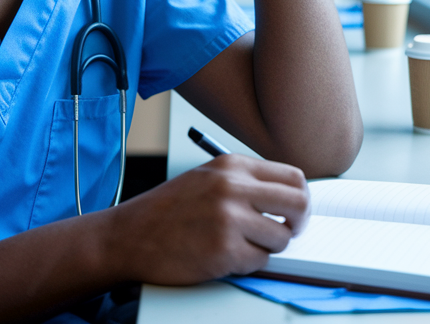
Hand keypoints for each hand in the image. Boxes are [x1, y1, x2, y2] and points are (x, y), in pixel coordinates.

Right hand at [105, 153, 309, 285]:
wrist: (128, 237)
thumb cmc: (167, 211)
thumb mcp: (207, 178)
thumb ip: (246, 182)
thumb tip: (289, 197)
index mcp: (231, 166)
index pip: (293, 177)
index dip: (300, 198)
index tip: (294, 211)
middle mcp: (233, 188)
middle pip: (299, 204)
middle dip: (297, 224)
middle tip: (285, 232)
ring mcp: (229, 219)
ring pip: (281, 238)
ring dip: (267, 247)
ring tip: (240, 245)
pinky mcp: (224, 251)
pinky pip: (259, 261)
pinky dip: (247, 263)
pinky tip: (223, 256)